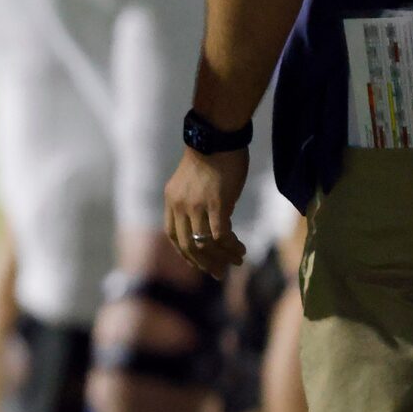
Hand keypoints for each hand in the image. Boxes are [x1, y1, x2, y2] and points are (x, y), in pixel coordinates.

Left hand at [164, 146, 249, 279]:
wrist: (217, 138)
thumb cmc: (211, 157)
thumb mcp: (193, 182)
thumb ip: (195, 202)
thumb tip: (211, 222)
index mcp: (171, 201)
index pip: (173, 235)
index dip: (184, 253)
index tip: (197, 263)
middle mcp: (180, 206)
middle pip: (187, 245)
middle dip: (203, 263)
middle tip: (219, 273)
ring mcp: (196, 206)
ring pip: (204, 243)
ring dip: (222, 257)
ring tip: (237, 261)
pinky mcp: (216, 204)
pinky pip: (220, 235)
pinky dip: (230, 246)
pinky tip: (241, 249)